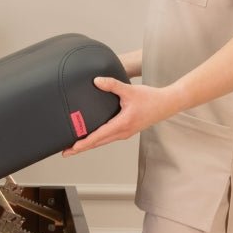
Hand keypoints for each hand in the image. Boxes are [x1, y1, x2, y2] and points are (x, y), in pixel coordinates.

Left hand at [62, 77, 178, 155]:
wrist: (167, 104)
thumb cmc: (151, 98)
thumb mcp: (130, 90)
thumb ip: (112, 85)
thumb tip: (96, 81)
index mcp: (122, 124)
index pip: (98, 137)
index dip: (84, 143)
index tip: (72, 148)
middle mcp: (122, 132)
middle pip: (97, 143)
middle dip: (81, 148)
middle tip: (65, 152)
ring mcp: (124, 133)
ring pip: (102, 142)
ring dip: (88, 145)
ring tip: (74, 147)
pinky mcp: (126, 131)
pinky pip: (108, 138)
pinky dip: (97, 140)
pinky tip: (90, 138)